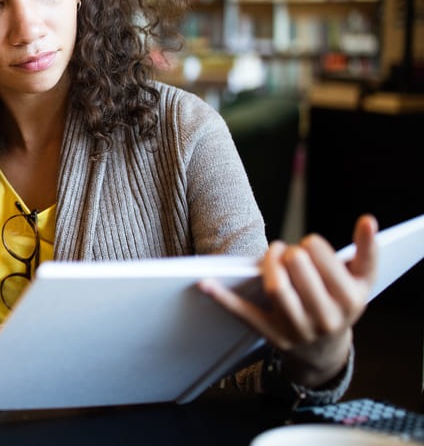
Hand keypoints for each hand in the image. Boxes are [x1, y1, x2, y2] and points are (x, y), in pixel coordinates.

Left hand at [200, 214, 378, 387]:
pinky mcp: (271, 335)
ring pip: (276, 289)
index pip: (324, 261)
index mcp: (350, 300)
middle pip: (299, 271)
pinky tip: (204, 283)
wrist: (325, 352)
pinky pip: (245, 314)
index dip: (312, 246)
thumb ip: (368, 250)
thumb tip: (367, 220)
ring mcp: (297, 328)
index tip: (309, 244)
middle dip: (291, 253)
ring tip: (273, 253)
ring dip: (269, 264)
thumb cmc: (341, 303)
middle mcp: (325, 318)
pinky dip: (223, 299)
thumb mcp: (362, 281)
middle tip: (290, 251)